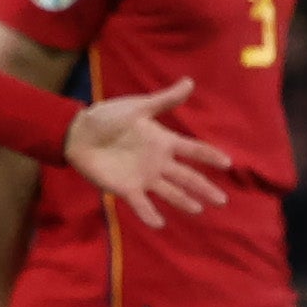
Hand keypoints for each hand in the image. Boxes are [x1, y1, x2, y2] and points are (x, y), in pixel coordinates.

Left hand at [63, 77, 233, 229]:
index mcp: (163, 142)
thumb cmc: (108, 117)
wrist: (78, 133)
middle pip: (187, 177)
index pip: (193, 150)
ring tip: (198, 210)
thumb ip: (164, 100)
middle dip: (204, 188)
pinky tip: (159, 224)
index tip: (228, 163)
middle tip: (222, 200)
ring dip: (183, 202)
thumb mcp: (138, 107)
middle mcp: (158, 163)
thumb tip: (190, 82)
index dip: (210, 156)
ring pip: (170, 192)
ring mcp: (144, 177)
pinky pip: (141, 204)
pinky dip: (149, 215)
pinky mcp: (126, 189)